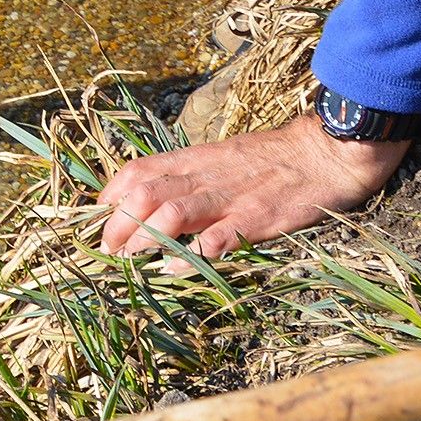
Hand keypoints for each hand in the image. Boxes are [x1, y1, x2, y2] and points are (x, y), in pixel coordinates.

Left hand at [97, 113, 408, 258]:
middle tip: (106, 249)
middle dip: (118, 222)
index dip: (111, 193)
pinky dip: (193, 253)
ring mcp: (230, 197)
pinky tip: (176, 268)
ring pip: (173, 211)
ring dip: (144, 237)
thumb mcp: (223, 158)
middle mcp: (205, 175)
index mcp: (196, 159)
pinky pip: (219, 236)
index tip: (97, 218)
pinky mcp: (257, 218)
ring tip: (129, 260)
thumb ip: (191, 175)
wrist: (324, 152)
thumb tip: (153, 198)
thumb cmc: (272, 159)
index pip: (140, 169)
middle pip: (146, 192)